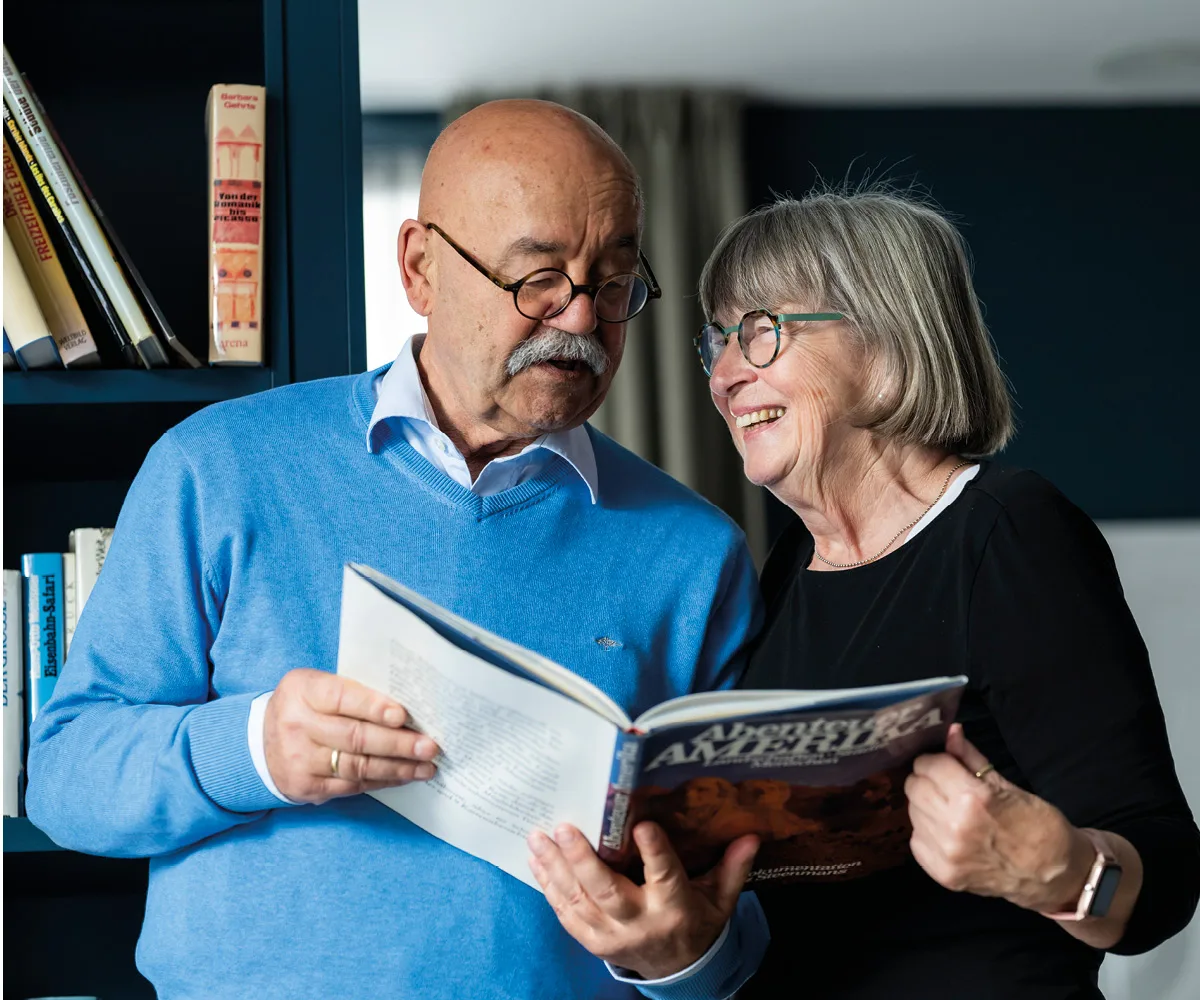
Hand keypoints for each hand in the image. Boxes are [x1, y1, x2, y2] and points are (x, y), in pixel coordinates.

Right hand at [263, 668, 439, 803]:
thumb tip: (405, 707)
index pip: (342, 697)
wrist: (259, 743)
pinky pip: (352, 786)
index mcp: (303, 691)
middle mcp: (297, 725)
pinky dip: (382, 781)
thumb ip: (353, 691)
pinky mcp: (306, 787)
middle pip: (355, 737)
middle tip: (430, 747)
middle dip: (398, 744)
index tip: (402, 715)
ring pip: (358, 766)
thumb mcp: (316, 686)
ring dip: (398, 767)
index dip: (374, 707)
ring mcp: (300, 760)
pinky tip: (404, 776)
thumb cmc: (304, 707)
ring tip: (426, 766)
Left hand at [527, 821, 757, 979]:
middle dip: (583, 859)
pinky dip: (548, 886)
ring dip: (555, 867)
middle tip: (564, 827)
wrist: (679, 972)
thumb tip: (751, 835)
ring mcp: (612, 936)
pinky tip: (536, 859)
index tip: (641, 825)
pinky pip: (565, 914)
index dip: (654, 852)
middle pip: (607, 891)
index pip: (664, 877)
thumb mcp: (721, 899)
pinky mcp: (592, 942)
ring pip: (578, 901)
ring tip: (538, 836)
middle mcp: (640, 923)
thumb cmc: (698, 921)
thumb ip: (732, 867)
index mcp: (674, 908)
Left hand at [905, 723, 1092, 912]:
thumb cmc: (1036, 824)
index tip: (945, 766)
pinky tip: (949, 833)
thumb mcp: (1006, 785)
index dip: (936, 761)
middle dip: (927, 781)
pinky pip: (917, 841)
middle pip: (914, 788)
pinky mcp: (943, 875)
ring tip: (950, 811)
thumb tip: (951, 731)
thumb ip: (971, 757)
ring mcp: (947, 854)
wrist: (1055, 874)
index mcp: (972, 798)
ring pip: (912, 813)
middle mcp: (954, 827)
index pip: (928, 765)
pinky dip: (928, 833)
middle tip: (946, 787)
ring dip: (926, 806)